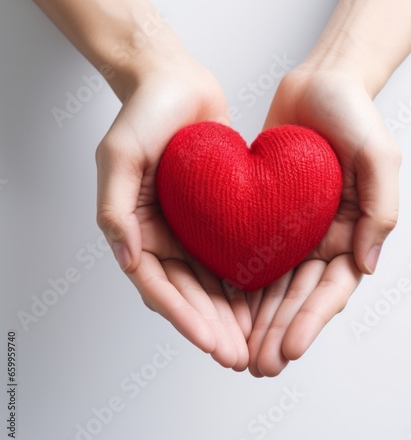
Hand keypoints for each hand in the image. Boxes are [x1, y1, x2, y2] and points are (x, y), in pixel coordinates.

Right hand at [95, 49, 251, 370]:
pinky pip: (233, 253)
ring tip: (255, 342)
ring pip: (213, 283)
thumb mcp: (119, 154)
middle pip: (189, 294)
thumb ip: (115, 207)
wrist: (176, 82)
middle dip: (213, 328)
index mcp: (137, 229)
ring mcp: (193, 228)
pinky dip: (247, 280)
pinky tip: (266, 300)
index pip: (159, 287)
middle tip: (240, 356)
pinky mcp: (219, 214)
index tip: (212, 343)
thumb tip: (126, 258)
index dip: (184, 318)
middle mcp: (165, 235)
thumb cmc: (144, 114)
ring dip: (231, 315)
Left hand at [247, 66, 400, 376]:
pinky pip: (250, 253)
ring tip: (238, 351)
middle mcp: (320, 236)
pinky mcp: (264, 213)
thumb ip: (381, 209)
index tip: (289, 349)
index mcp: (351, 231)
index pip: (331, 288)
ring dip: (257, 320)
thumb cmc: (353, 114)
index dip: (311, 321)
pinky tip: (222, 307)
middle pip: (298, 296)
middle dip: (278, 332)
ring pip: (273, 284)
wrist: (319, 84)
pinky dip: (239, 283)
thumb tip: (368, 266)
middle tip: (257, 364)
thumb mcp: (379, 155)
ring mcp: (291, 227)